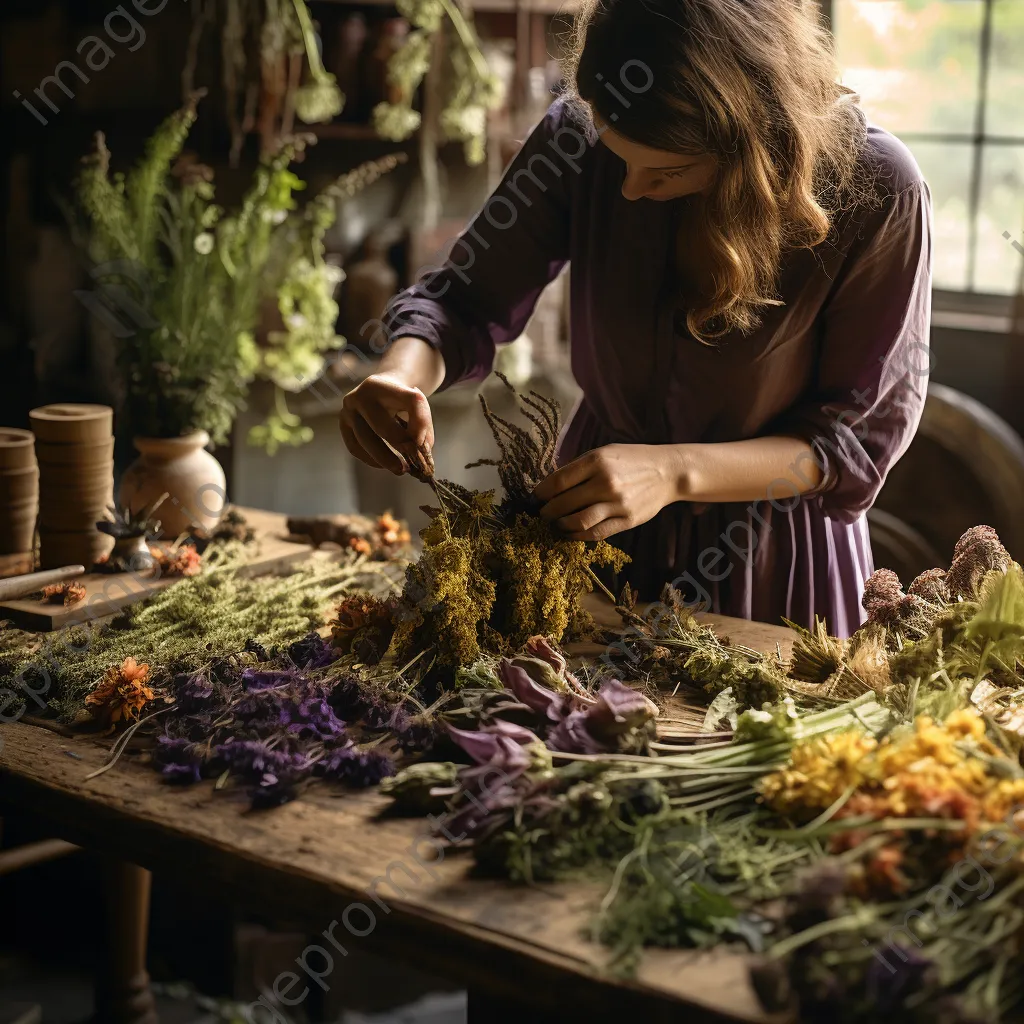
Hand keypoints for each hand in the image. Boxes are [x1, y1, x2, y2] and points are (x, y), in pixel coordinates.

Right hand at [340, 372, 434, 474]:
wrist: (379, 388)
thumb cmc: (401, 399)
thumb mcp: (416, 404)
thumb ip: (422, 425)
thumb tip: (422, 453)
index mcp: (387, 384)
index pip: (411, 402)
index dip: (422, 423)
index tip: (426, 443)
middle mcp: (362, 395)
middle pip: (382, 427)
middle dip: (400, 446)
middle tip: (413, 464)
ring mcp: (348, 409)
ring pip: (365, 440)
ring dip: (385, 459)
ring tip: (401, 469)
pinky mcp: (343, 424)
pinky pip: (355, 447)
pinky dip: (370, 459)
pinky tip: (383, 465)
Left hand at [533, 444, 680, 540]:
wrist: (668, 472)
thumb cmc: (632, 460)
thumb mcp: (605, 453)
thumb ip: (580, 468)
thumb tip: (551, 486)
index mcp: (597, 461)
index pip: (558, 481)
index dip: (541, 493)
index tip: (535, 498)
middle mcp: (606, 483)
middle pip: (564, 504)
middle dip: (547, 512)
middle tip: (542, 514)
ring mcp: (617, 504)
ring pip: (577, 522)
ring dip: (560, 526)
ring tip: (555, 524)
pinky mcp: (627, 520)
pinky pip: (596, 533)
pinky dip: (578, 536)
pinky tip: (571, 532)